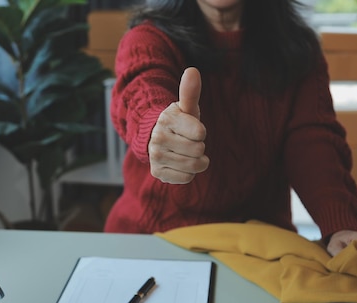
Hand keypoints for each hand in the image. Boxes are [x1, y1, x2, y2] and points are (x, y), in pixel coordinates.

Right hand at [148, 67, 209, 183]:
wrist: (158, 140)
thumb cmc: (180, 123)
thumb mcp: (186, 108)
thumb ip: (190, 92)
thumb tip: (192, 71)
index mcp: (166, 119)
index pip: (200, 133)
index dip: (200, 132)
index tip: (192, 129)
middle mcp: (158, 138)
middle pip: (198, 150)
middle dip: (199, 147)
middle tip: (189, 142)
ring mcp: (156, 156)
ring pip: (194, 166)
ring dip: (197, 161)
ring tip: (187, 153)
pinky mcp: (158, 172)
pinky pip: (186, 178)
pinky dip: (188, 173)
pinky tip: (180, 164)